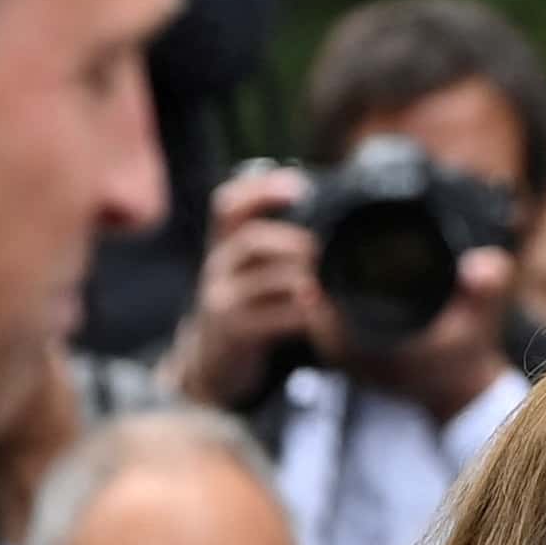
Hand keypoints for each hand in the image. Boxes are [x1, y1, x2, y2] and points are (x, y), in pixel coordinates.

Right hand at [168, 166, 335, 407]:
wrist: (213, 358)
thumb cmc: (248, 305)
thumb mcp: (251, 270)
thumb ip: (279, 246)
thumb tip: (331, 214)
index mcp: (225, 243)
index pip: (229, 205)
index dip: (260, 190)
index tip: (299, 186)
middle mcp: (219, 265)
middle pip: (250, 240)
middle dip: (291, 241)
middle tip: (323, 249)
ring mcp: (222, 299)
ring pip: (261, 280)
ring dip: (299, 278)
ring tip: (325, 282)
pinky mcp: (233, 330)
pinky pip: (267, 319)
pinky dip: (298, 315)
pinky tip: (320, 313)